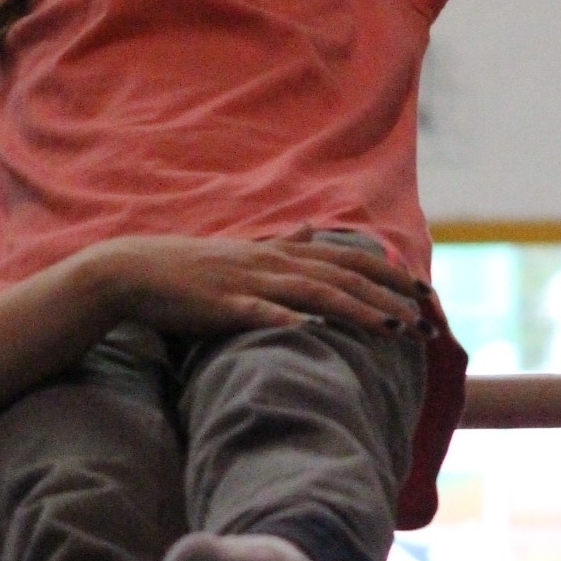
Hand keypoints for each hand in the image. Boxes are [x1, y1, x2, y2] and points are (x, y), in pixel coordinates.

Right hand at [84, 230, 423, 338]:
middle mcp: (271, 262)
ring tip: (392, 328)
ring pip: (312, 293)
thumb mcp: (242, 251)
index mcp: (279, 253)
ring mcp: (248, 283)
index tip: (425, 292)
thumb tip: (308, 229)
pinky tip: (313, 331)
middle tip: (426, 319)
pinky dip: (287, 320)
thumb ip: (279, 243)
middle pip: (341, 275)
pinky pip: (259, 312)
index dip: (388, 274)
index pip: (347, 260)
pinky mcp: (221, 305)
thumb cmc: (190, 268)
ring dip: (355, 309)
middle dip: (387, 296)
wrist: (134, 271)